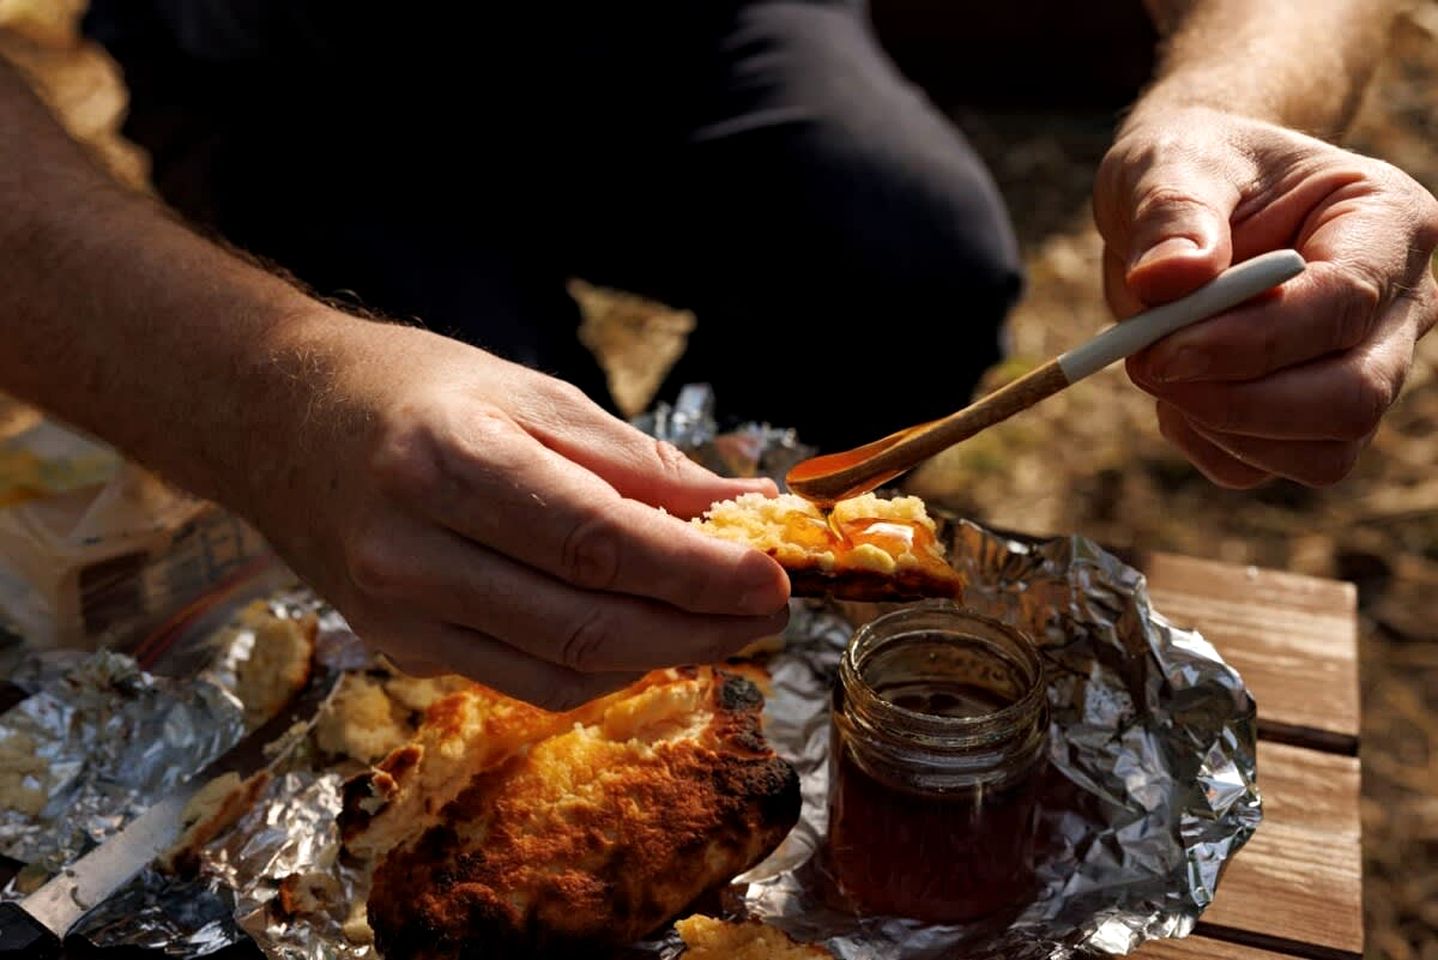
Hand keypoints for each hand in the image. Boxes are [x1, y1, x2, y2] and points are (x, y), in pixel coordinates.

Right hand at [238, 317, 789, 708]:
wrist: (277, 422)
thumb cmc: (410, 390)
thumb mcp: (528, 393)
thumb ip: (635, 460)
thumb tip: (742, 505)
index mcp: (448, 461)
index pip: (598, 543)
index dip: (697, 572)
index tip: (772, 577)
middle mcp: (413, 550)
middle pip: (586, 624)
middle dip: (697, 627)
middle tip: (767, 610)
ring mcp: (399, 612)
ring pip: (561, 671)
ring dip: (660, 657)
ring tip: (722, 623)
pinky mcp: (401, 647)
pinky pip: (523, 679)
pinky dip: (601, 667)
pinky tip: (645, 632)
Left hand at [1093, 105, 1437, 486]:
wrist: (1182, 201)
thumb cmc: (1189, 167)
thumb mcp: (1169, 161)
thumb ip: (1171, 212)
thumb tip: (1168, 278)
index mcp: (1387, 223)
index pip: (1343, 303)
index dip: (1250, 341)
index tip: (1159, 348)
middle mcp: (1397, 305)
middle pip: (1353, 397)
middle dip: (1239, 402)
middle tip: (1146, 365)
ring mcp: (1364, 369)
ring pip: (1322, 452)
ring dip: (1220, 428)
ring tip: (1155, 363)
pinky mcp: (1312, 419)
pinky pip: (1267, 468)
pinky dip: (1205, 444)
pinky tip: (1173, 390)